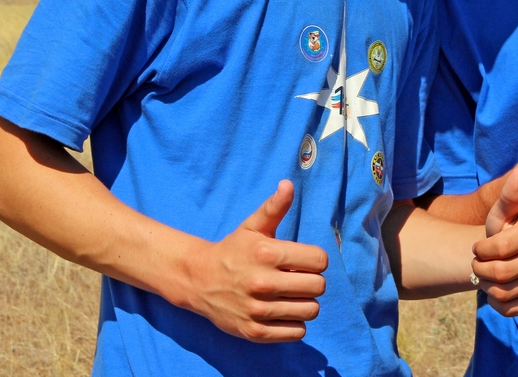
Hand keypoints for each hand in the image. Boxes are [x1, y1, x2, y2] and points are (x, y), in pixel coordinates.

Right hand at [183, 180, 327, 341]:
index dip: (316, 260)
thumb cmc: (233, 250)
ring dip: (306, 303)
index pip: (319, 261)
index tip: (303, 261)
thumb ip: (274, 207)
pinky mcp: (254, 332)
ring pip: (310, 311)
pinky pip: (296, 333)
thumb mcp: (253, 226)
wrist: (198, 279)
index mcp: (267, 253)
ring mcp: (258, 310)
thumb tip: (288, 185)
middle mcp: (263, 282)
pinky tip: (283, 312)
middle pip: (318, 287)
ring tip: (292, 296)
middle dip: (313, 281)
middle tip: (299, 278)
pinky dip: (296, 324)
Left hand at [471, 167, 517, 316]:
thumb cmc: (502, 230)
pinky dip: (496, 302)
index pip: (501, 248)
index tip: (478, 246)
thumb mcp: (500, 213)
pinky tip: (497, 289)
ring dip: (486, 285)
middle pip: (501, 273)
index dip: (481, 249)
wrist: (505, 254)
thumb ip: (510, 195)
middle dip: (480, 269)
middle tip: (478, 262)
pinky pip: (510, 309)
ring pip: (503, 293)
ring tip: (488, 274)